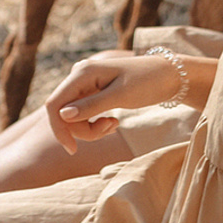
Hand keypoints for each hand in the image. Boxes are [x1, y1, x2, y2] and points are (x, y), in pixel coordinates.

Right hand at [42, 52, 185, 155]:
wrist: (168, 76)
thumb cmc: (147, 82)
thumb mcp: (121, 96)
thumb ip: (91, 106)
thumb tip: (63, 116)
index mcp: (82, 72)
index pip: (55, 104)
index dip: (59, 129)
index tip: (73, 150)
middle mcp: (79, 75)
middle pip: (63, 113)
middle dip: (82, 129)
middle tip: (110, 129)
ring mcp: (85, 84)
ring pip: (73, 116)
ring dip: (90, 128)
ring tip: (114, 125)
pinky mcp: (92, 92)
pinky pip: (83, 114)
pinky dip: (95, 123)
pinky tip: (112, 122)